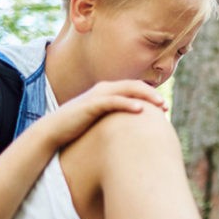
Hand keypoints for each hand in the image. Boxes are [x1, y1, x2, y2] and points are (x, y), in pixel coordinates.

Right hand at [39, 80, 166, 147]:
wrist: (53, 132)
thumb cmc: (78, 129)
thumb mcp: (101, 122)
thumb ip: (115, 120)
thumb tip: (132, 131)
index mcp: (108, 92)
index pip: (134, 89)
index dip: (151, 95)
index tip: (164, 108)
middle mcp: (104, 90)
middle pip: (135, 86)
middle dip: (152, 94)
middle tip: (166, 107)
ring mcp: (98, 96)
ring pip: (127, 90)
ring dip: (146, 96)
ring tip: (160, 105)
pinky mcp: (91, 105)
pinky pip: (113, 101)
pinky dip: (128, 103)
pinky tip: (140, 110)